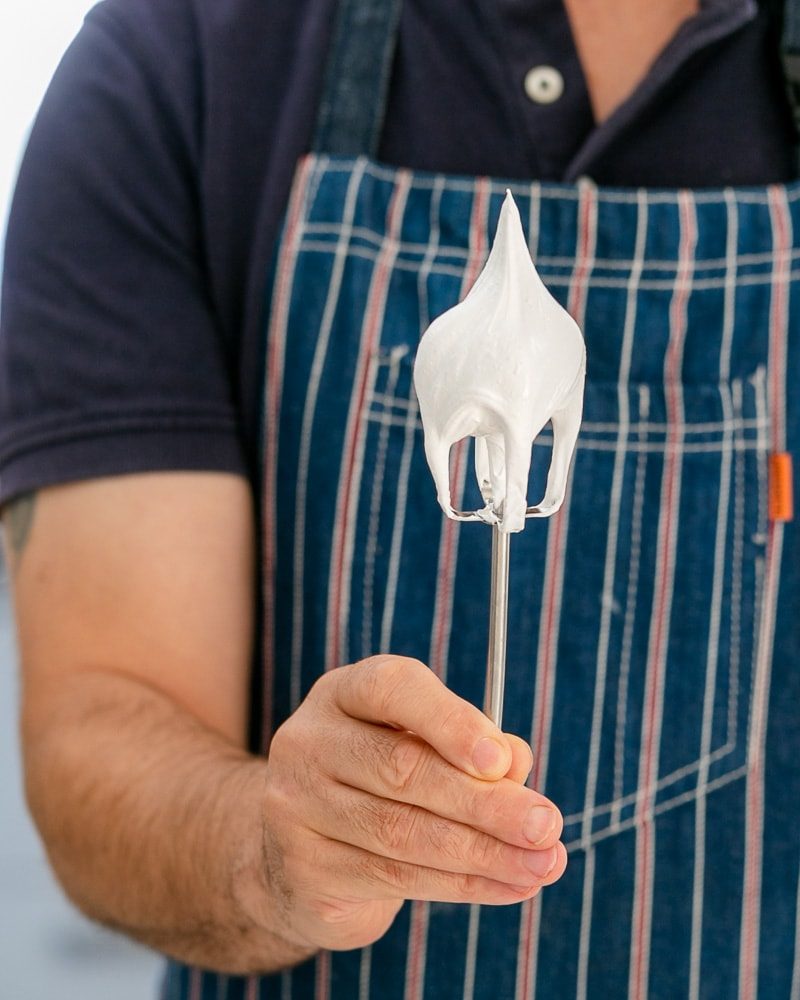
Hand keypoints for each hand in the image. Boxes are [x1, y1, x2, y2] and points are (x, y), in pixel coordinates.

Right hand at [255, 655, 566, 952]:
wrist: (301, 853)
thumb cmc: (383, 781)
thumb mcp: (426, 745)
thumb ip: (475, 747)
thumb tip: (515, 763)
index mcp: (342, 694)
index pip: (391, 689)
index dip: (448, 720)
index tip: (501, 758)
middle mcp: (308, 742)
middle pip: (402, 769)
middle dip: (485, 802)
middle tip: (546, 824)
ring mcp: (295, 807)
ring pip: (402, 833)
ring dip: (485, 852)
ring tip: (543, 864)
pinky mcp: (304, 870)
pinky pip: (394, 878)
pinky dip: (464, 885)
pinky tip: (510, 886)